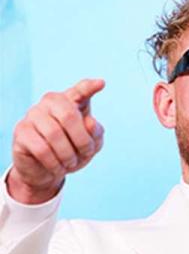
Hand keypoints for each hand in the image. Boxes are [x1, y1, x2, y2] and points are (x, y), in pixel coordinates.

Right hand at [7, 78, 104, 203]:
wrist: (46, 169)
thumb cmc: (72, 151)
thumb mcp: (91, 144)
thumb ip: (96, 133)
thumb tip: (91, 122)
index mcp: (70, 101)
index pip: (80, 91)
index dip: (89, 87)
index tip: (102, 83)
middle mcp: (49, 103)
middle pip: (69, 116)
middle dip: (82, 141)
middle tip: (86, 154)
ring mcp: (33, 115)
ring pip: (54, 134)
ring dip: (68, 155)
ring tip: (70, 163)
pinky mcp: (21, 131)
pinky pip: (41, 149)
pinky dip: (54, 163)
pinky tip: (57, 167)